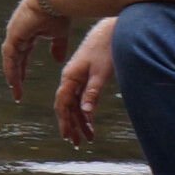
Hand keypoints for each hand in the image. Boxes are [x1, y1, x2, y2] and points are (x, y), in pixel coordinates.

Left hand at [0, 0, 64, 99]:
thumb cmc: (59, 11)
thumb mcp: (59, 34)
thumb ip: (57, 47)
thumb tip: (58, 61)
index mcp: (28, 33)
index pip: (23, 54)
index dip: (22, 68)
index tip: (24, 81)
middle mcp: (18, 34)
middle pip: (15, 60)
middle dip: (16, 76)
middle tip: (17, 92)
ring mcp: (14, 34)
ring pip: (10, 60)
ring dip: (13, 76)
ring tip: (16, 92)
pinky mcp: (14, 35)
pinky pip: (10, 57)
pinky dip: (11, 70)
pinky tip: (14, 81)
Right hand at [53, 15, 119, 147]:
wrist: (112, 30)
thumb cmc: (107, 49)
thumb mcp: (102, 72)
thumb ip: (93, 91)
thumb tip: (85, 111)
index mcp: (70, 76)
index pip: (62, 103)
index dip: (65, 121)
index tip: (68, 137)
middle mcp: (71, 78)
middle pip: (68, 106)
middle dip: (72, 125)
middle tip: (78, 143)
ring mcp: (78, 78)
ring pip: (76, 104)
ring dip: (81, 121)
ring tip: (87, 137)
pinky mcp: (86, 77)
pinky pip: (82, 98)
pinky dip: (86, 111)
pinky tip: (91, 121)